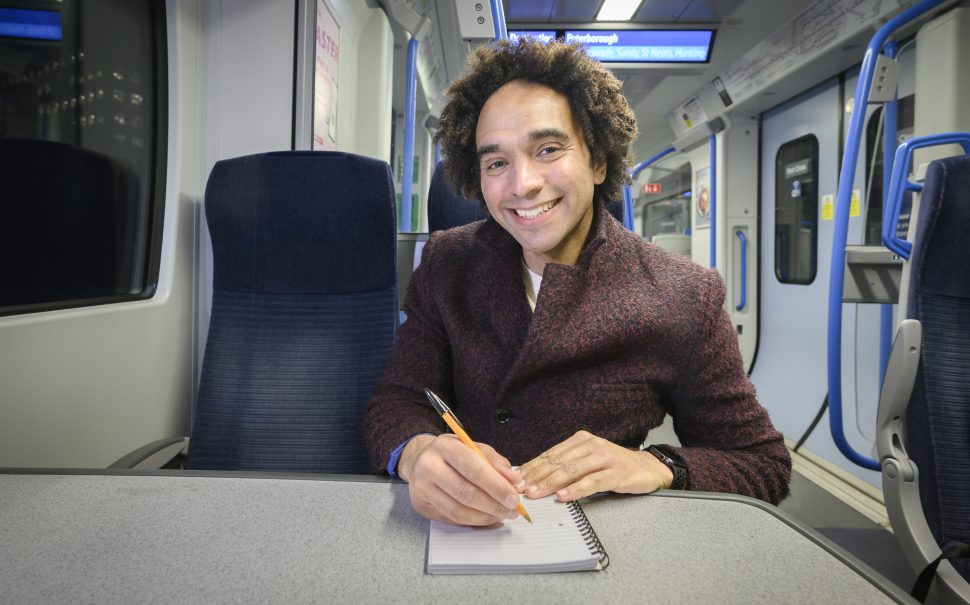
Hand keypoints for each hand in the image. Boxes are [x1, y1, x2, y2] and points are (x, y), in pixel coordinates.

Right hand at [398, 433, 525, 525]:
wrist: (418, 460)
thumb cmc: (452, 455)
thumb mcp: (473, 448)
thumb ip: (496, 462)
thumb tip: (515, 481)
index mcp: (445, 446)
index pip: (473, 468)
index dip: (496, 485)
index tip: (514, 497)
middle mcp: (429, 466)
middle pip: (465, 492)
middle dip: (493, 505)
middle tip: (511, 510)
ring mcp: (422, 488)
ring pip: (457, 510)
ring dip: (484, 517)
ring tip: (501, 515)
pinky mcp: (421, 505)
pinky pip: (450, 519)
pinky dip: (472, 521)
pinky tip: (485, 518)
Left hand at [518, 430, 673, 501]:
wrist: (647, 468)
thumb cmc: (613, 466)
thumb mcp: (587, 460)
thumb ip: (565, 465)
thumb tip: (534, 477)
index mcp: (580, 440)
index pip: (550, 454)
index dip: (532, 467)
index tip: (516, 479)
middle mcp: (591, 445)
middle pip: (558, 462)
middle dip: (536, 476)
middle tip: (521, 488)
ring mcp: (604, 457)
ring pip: (572, 470)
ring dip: (551, 483)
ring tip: (537, 494)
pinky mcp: (616, 472)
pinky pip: (593, 482)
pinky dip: (576, 490)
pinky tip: (564, 496)